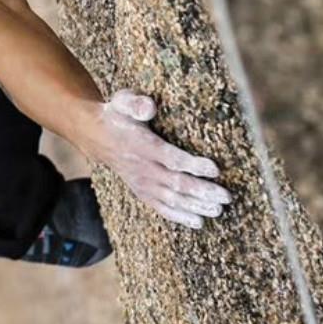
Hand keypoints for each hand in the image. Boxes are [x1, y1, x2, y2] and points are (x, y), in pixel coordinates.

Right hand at [82, 89, 232, 228]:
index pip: (171, 158)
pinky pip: (162, 208)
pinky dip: (180, 217)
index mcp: (142, 146)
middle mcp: (144, 169)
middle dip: (202, 191)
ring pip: (172, 199)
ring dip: (196, 206)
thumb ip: (135, 103)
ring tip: (218, 210)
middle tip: (226, 196)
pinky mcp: (143, 192)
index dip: (193, 165)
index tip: (215, 169)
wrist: (97, 136)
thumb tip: (150, 106)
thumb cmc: (117, 116)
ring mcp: (143, 184)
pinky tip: (199, 222)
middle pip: (176, 183)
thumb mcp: (122, 101)